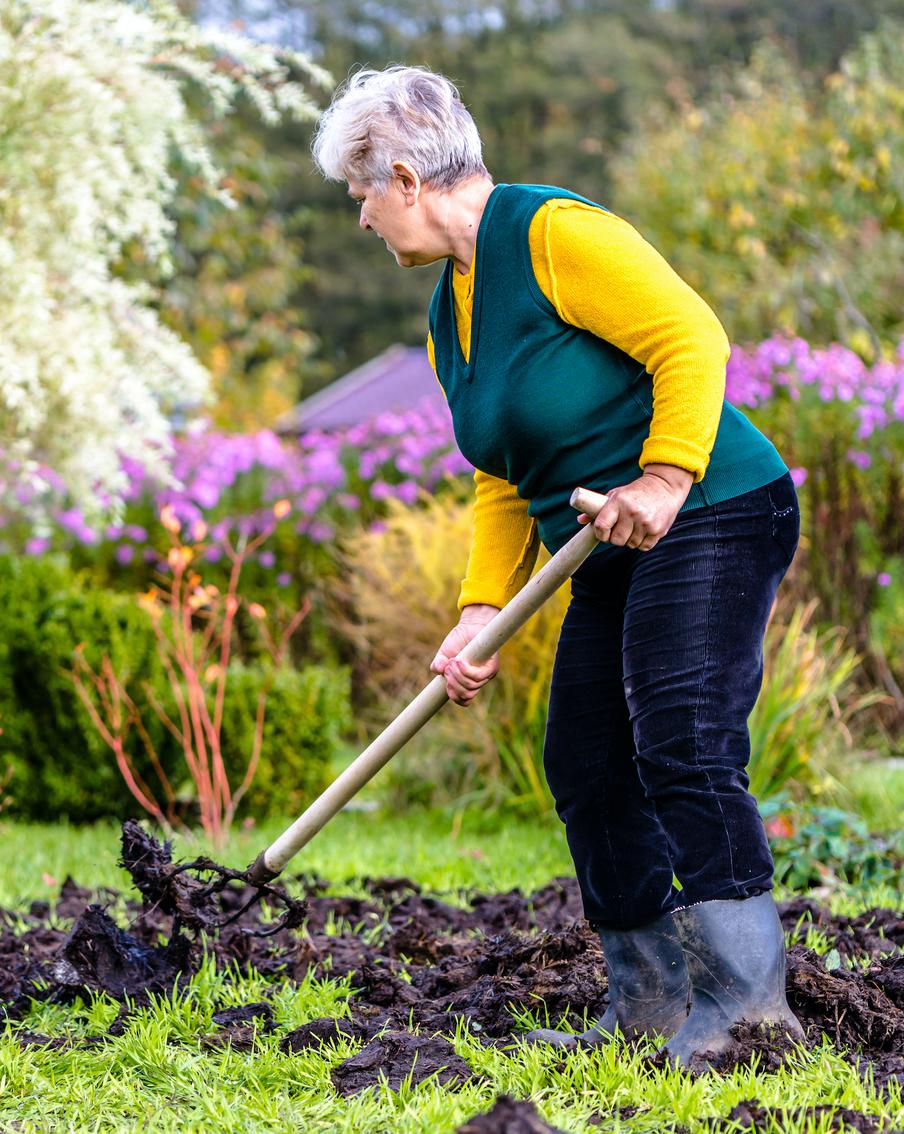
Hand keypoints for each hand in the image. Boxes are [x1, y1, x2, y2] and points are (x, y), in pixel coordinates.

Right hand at [430, 604, 499, 706]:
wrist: (470, 626)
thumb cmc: (457, 641)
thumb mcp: (443, 654)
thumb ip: (437, 665)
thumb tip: (438, 671)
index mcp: (466, 682)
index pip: (464, 700)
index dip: (454, 696)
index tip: (445, 685)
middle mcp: (478, 681)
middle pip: (466, 696)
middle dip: (452, 684)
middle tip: (446, 669)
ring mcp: (486, 675)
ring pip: (471, 686)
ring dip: (457, 675)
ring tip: (451, 661)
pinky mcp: (492, 667)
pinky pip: (478, 676)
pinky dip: (465, 670)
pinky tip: (458, 661)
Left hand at [578, 464, 693, 550]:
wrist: (665, 486)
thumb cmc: (635, 492)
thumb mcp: (616, 495)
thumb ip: (599, 509)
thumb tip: (580, 520)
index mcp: (618, 502)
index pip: (601, 526)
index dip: (600, 533)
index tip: (603, 531)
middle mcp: (632, 512)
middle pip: (616, 540)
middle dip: (615, 538)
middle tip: (620, 530)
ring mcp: (646, 522)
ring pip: (630, 545)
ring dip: (630, 540)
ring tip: (634, 527)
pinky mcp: (658, 529)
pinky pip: (644, 547)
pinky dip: (642, 543)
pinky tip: (643, 530)